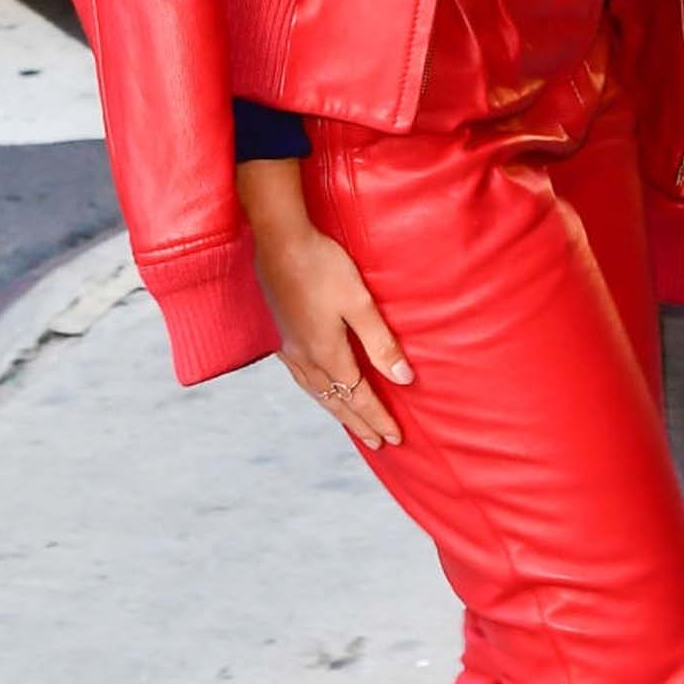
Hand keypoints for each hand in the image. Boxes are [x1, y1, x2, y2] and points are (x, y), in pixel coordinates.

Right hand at [237, 159, 413, 449]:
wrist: (279, 240)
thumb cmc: (323, 266)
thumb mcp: (360, 303)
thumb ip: (380, 343)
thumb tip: (404, 379)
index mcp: (326, 354)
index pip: (358, 397)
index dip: (378, 418)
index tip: (396, 438)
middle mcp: (305, 358)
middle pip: (336, 401)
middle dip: (360, 423)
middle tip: (378, 443)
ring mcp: (289, 347)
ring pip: (316, 392)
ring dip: (337, 411)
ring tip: (352, 424)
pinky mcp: (281, 334)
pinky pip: (301, 377)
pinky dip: (317, 392)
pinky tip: (318, 388)